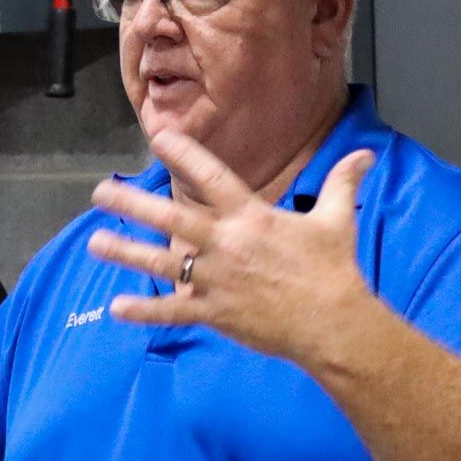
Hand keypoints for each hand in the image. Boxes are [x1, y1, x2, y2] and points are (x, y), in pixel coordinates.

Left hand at [86, 129, 375, 364]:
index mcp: (251, 217)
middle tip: (100, 193)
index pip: (211, 176)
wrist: (334, 323)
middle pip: (171, 219)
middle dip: (132, 204)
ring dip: (125, 252)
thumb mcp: (336, 220)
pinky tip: (117, 308)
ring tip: (94, 243)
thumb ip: (342, 183)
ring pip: (161, 264)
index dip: (183, 153)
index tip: (156, 136)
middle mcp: (227, 244)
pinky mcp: (215, 313)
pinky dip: (145, 312)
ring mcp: (217, 280)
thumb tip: (366, 154)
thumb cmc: (333, 270)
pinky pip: (173, 311)